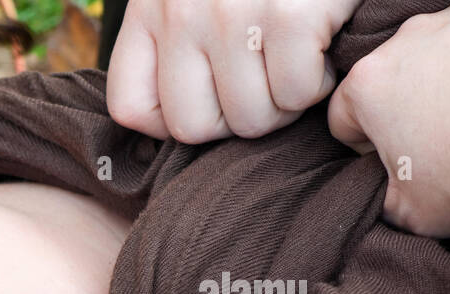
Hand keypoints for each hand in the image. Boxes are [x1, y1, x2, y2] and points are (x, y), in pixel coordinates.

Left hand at [107, 0, 362, 142]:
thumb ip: (173, 42)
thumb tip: (174, 121)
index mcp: (150, 9)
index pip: (130, 107)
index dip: (171, 121)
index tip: (208, 100)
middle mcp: (182, 12)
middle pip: (192, 127)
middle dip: (234, 120)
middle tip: (261, 83)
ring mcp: (232, 14)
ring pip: (249, 120)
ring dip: (282, 102)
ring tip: (293, 59)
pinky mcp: (289, 16)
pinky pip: (296, 95)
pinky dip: (319, 81)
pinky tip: (320, 44)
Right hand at [328, 7, 449, 238]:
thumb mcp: (410, 213)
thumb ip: (380, 196)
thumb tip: (384, 189)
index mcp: (369, 84)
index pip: (342, 116)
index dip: (365, 146)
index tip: (395, 162)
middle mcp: (406, 41)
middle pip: (387, 80)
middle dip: (405, 110)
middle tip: (435, 144)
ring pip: (431, 60)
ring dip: (442, 86)